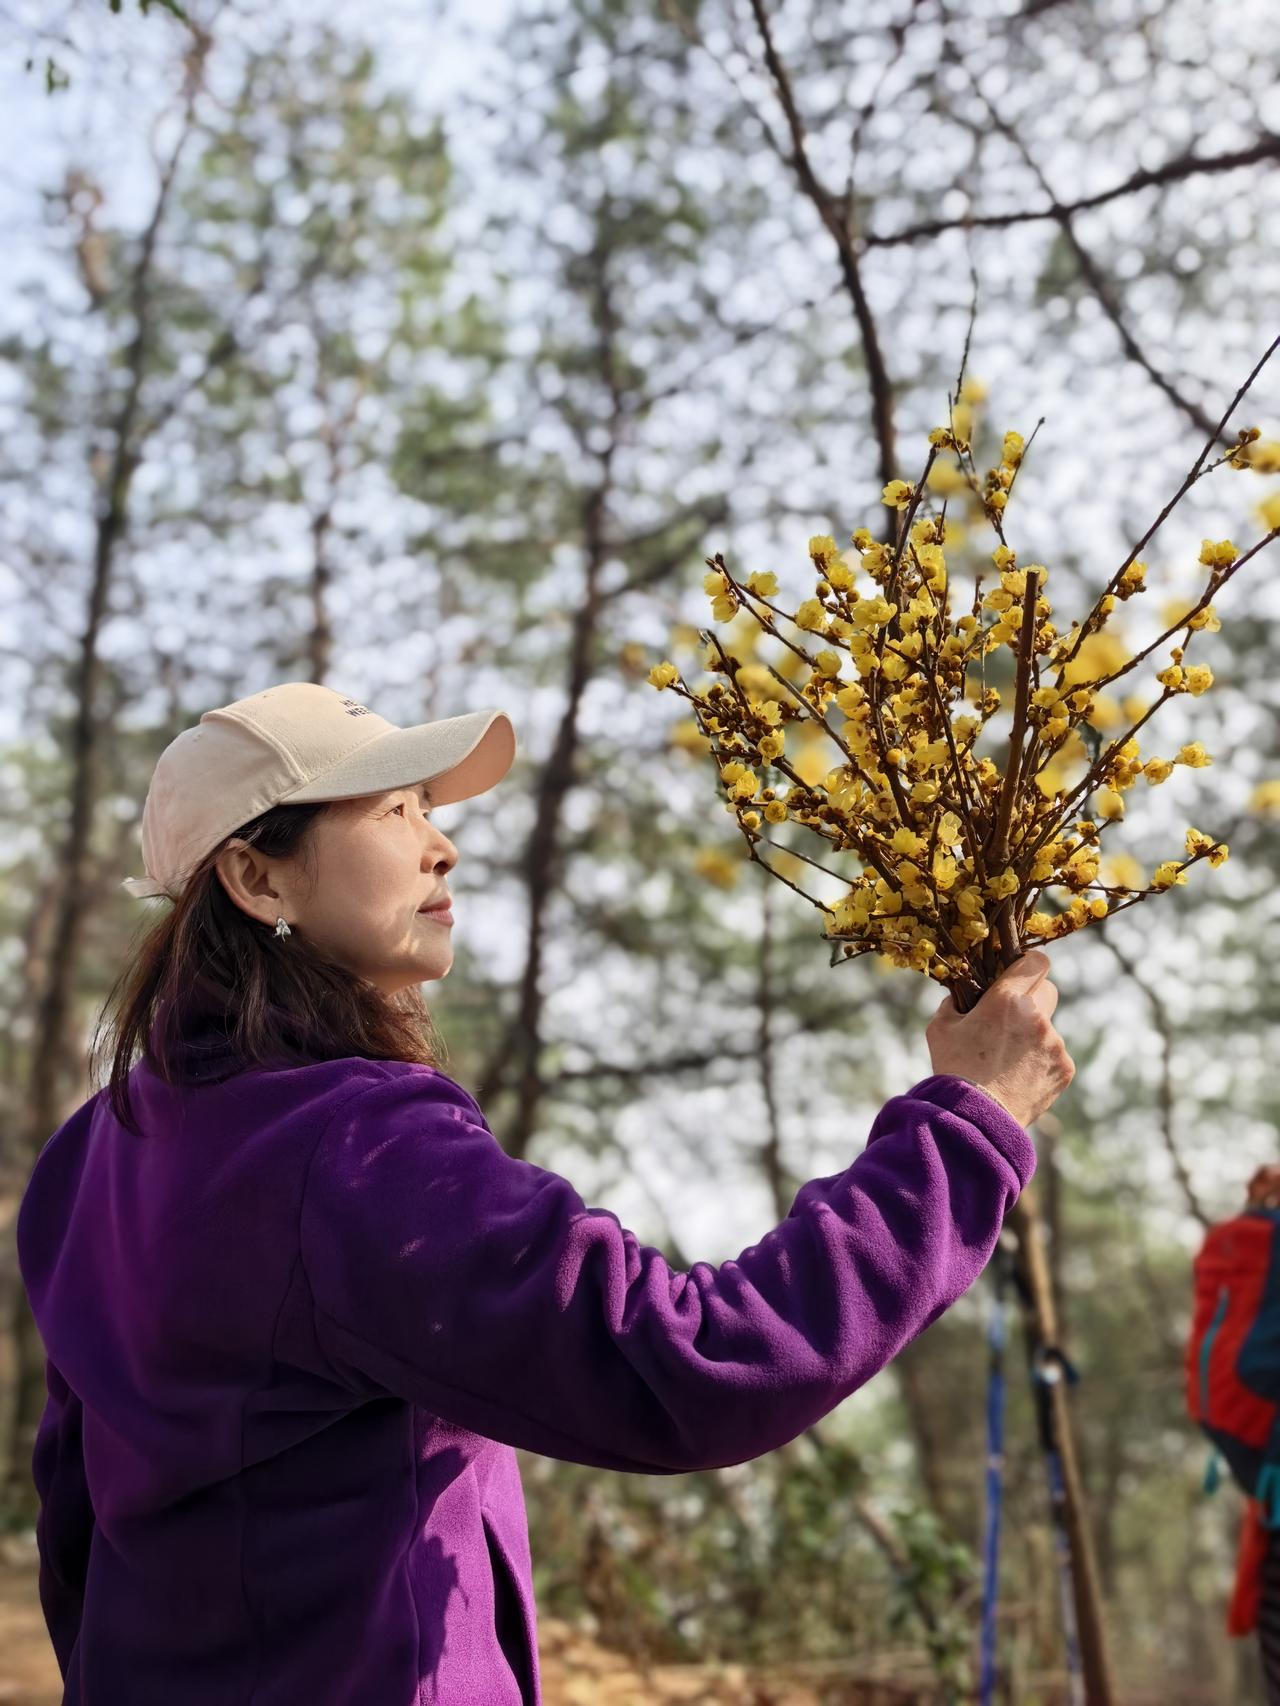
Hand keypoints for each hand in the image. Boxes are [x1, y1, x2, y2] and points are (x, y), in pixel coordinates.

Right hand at [926, 949, 1074, 1128]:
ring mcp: (1054, 1044)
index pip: (1035, 962)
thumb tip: (961, 995)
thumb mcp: (940, 1028)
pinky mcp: (1065, 1068)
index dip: (1027, 966)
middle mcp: (1037, 1017)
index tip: (1018, 974)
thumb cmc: (954, 1069)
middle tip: (1012, 1016)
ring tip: (1007, 1061)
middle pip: (1048, 988)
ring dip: (1032, 1035)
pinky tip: (1018, 1077)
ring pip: (1047, 1027)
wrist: (976, 1118)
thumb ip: (953, 1003)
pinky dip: (1040, 1061)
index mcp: (1007, 999)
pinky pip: (1054, 1055)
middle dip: (1032, 997)